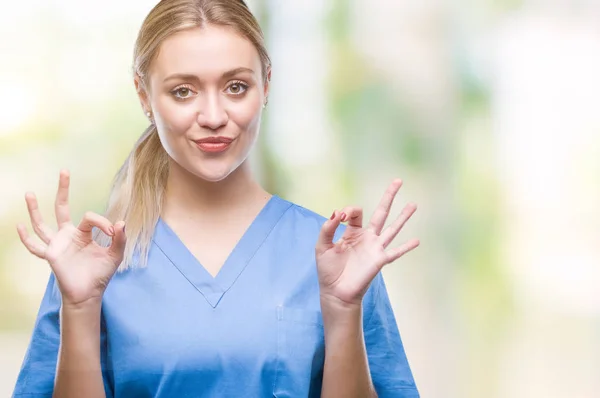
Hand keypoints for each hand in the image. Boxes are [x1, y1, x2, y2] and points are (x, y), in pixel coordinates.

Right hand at [16, 170, 125, 307]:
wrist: (89, 293)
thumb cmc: (101, 274)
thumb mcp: (115, 255)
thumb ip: (120, 239)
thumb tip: (120, 223)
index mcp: (84, 233)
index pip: (90, 217)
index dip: (102, 222)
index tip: (112, 231)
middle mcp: (69, 235)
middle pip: (62, 208)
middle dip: (63, 190)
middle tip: (64, 171)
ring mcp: (57, 244)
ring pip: (43, 224)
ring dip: (35, 210)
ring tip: (29, 193)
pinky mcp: (51, 256)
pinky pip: (35, 247)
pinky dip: (26, 238)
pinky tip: (19, 226)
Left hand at [315, 179, 418, 308]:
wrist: (336, 292)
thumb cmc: (328, 271)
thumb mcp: (322, 246)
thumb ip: (327, 228)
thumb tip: (337, 213)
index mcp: (352, 232)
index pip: (355, 212)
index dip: (348, 211)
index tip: (340, 217)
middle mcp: (366, 238)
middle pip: (381, 212)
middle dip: (389, 196)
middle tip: (398, 180)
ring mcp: (375, 248)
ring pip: (392, 228)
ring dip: (403, 216)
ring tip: (414, 204)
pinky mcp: (379, 260)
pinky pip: (395, 252)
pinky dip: (406, 247)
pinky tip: (417, 241)